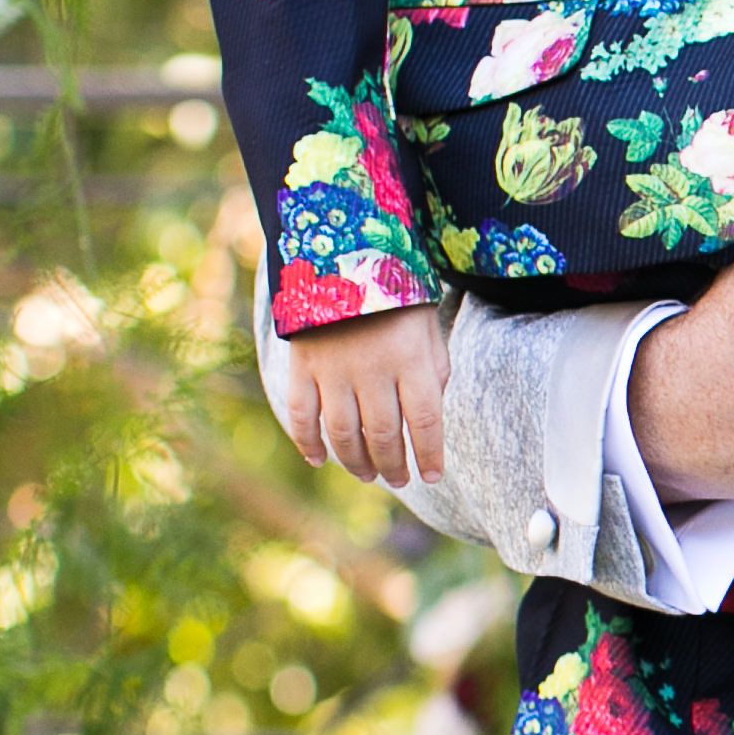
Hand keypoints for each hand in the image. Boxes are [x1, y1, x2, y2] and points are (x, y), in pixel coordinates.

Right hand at [280, 306, 448, 488]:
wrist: (342, 255)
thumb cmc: (395, 296)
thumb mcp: (427, 328)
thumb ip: (431, 372)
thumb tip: (427, 420)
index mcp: (411, 359)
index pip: (424, 422)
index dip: (429, 455)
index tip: (432, 476)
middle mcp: (372, 369)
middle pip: (383, 434)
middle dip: (393, 465)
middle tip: (399, 479)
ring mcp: (333, 370)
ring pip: (343, 433)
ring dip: (355, 461)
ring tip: (368, 474)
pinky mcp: (302, 367)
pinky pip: (301, 415)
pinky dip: (307, 442)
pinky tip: (319, 459)